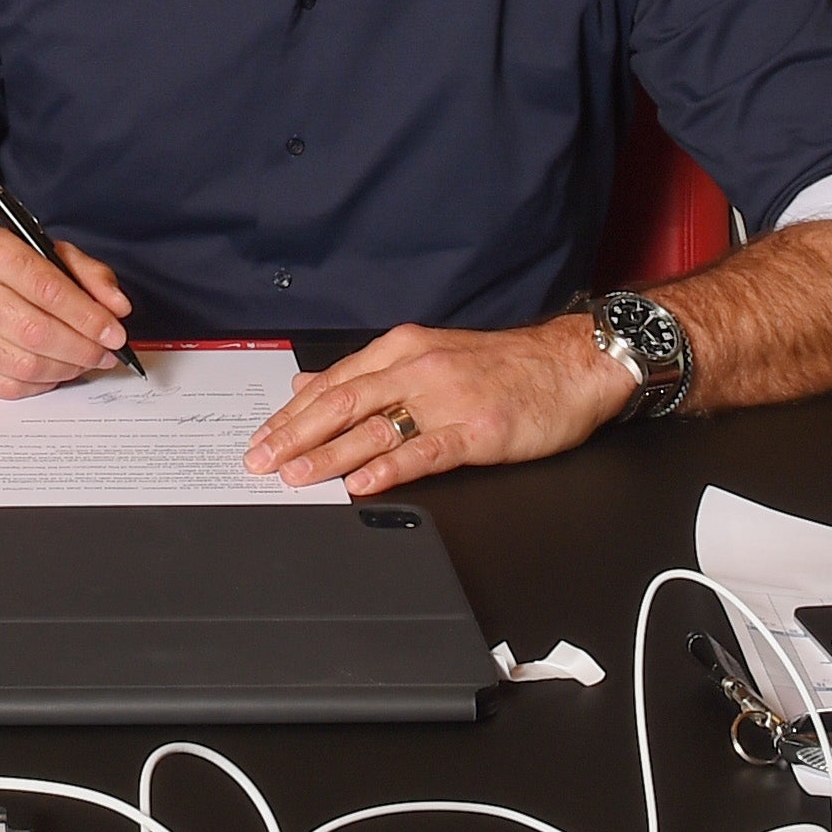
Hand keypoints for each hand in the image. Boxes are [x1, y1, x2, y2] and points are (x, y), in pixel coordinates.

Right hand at [0, 224, 134, 399]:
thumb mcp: (40, 250)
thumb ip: (85, 272)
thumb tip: (116, 307)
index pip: (49, 289)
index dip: (89, 317)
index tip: (114, 333)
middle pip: (37, 333)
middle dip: (82, 349)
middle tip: (103, 353)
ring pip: (23, 366)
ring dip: (64, 370)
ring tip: (81, 362)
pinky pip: (4, 387)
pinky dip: (37, 385)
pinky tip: (50, 372)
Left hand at [245, 318, 631, 498]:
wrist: (571, 363)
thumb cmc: (504, 364)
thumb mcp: (429, 353)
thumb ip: (368, 372)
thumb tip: (309, 384)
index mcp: (403, 349)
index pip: (333, 383)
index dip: (291, 415)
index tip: (260, 439)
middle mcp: (418, 369)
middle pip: (343, 404)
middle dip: (295, 436)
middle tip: (260, 462)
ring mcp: (448, 400)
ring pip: (375, 428)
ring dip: (329, 455)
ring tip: (295, 477)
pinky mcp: (478, 430)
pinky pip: (426, 450)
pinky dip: (390, 467)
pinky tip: (363, 482)